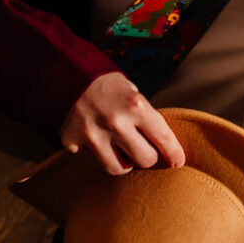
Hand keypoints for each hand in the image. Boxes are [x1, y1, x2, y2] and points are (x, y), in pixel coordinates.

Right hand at [60, 72, 186, 174]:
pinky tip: (96, 139)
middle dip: (148, 156)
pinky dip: (98, 154)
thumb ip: (145, 116)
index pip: (164, 138)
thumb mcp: (132, 92)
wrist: (65, 74)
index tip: (178, 162)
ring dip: (124, 162)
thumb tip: (160, 144)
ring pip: (119, 168)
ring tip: (121, 150)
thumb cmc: (106, 84)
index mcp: (136, 106)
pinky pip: (93, 161)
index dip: (175, 154)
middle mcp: (116, 123)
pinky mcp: (73, 143)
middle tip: (143, 149)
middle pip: (145, 160)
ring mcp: (93, 135)